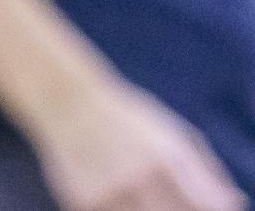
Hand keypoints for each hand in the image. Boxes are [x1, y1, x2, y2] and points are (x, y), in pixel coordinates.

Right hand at [32, 80, 243, 210]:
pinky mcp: (81, 202)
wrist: (65, 101)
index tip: (206, 206)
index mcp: (167, 159)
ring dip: (146, 210)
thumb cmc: (128, 118)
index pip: (206, 206)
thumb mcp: (174, 133)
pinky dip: (119, 210)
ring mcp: (108, 193)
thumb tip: (236, 203)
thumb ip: (208, 172)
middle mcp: (139, 178)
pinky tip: (117, 196)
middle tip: (163, 198)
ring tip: (140, 195)